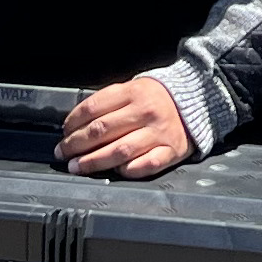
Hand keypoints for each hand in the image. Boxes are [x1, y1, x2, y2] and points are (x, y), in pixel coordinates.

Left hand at [57, 75, 192, 179]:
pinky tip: (115, 172)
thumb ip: (108, 103)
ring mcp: (159, 133)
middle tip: (63, 152)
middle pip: (102, 131)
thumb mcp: (133, 89)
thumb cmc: (158, 98)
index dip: (73, 122)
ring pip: (119, 151)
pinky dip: (128, 170)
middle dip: (76, 144)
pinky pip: (146, 165)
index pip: (94, 108)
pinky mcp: (171, 151)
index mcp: (134, 92)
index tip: (64, 133)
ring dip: (93, 161)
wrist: (197, 101)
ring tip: (77, 166)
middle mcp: (145, 112)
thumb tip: (76, 124)